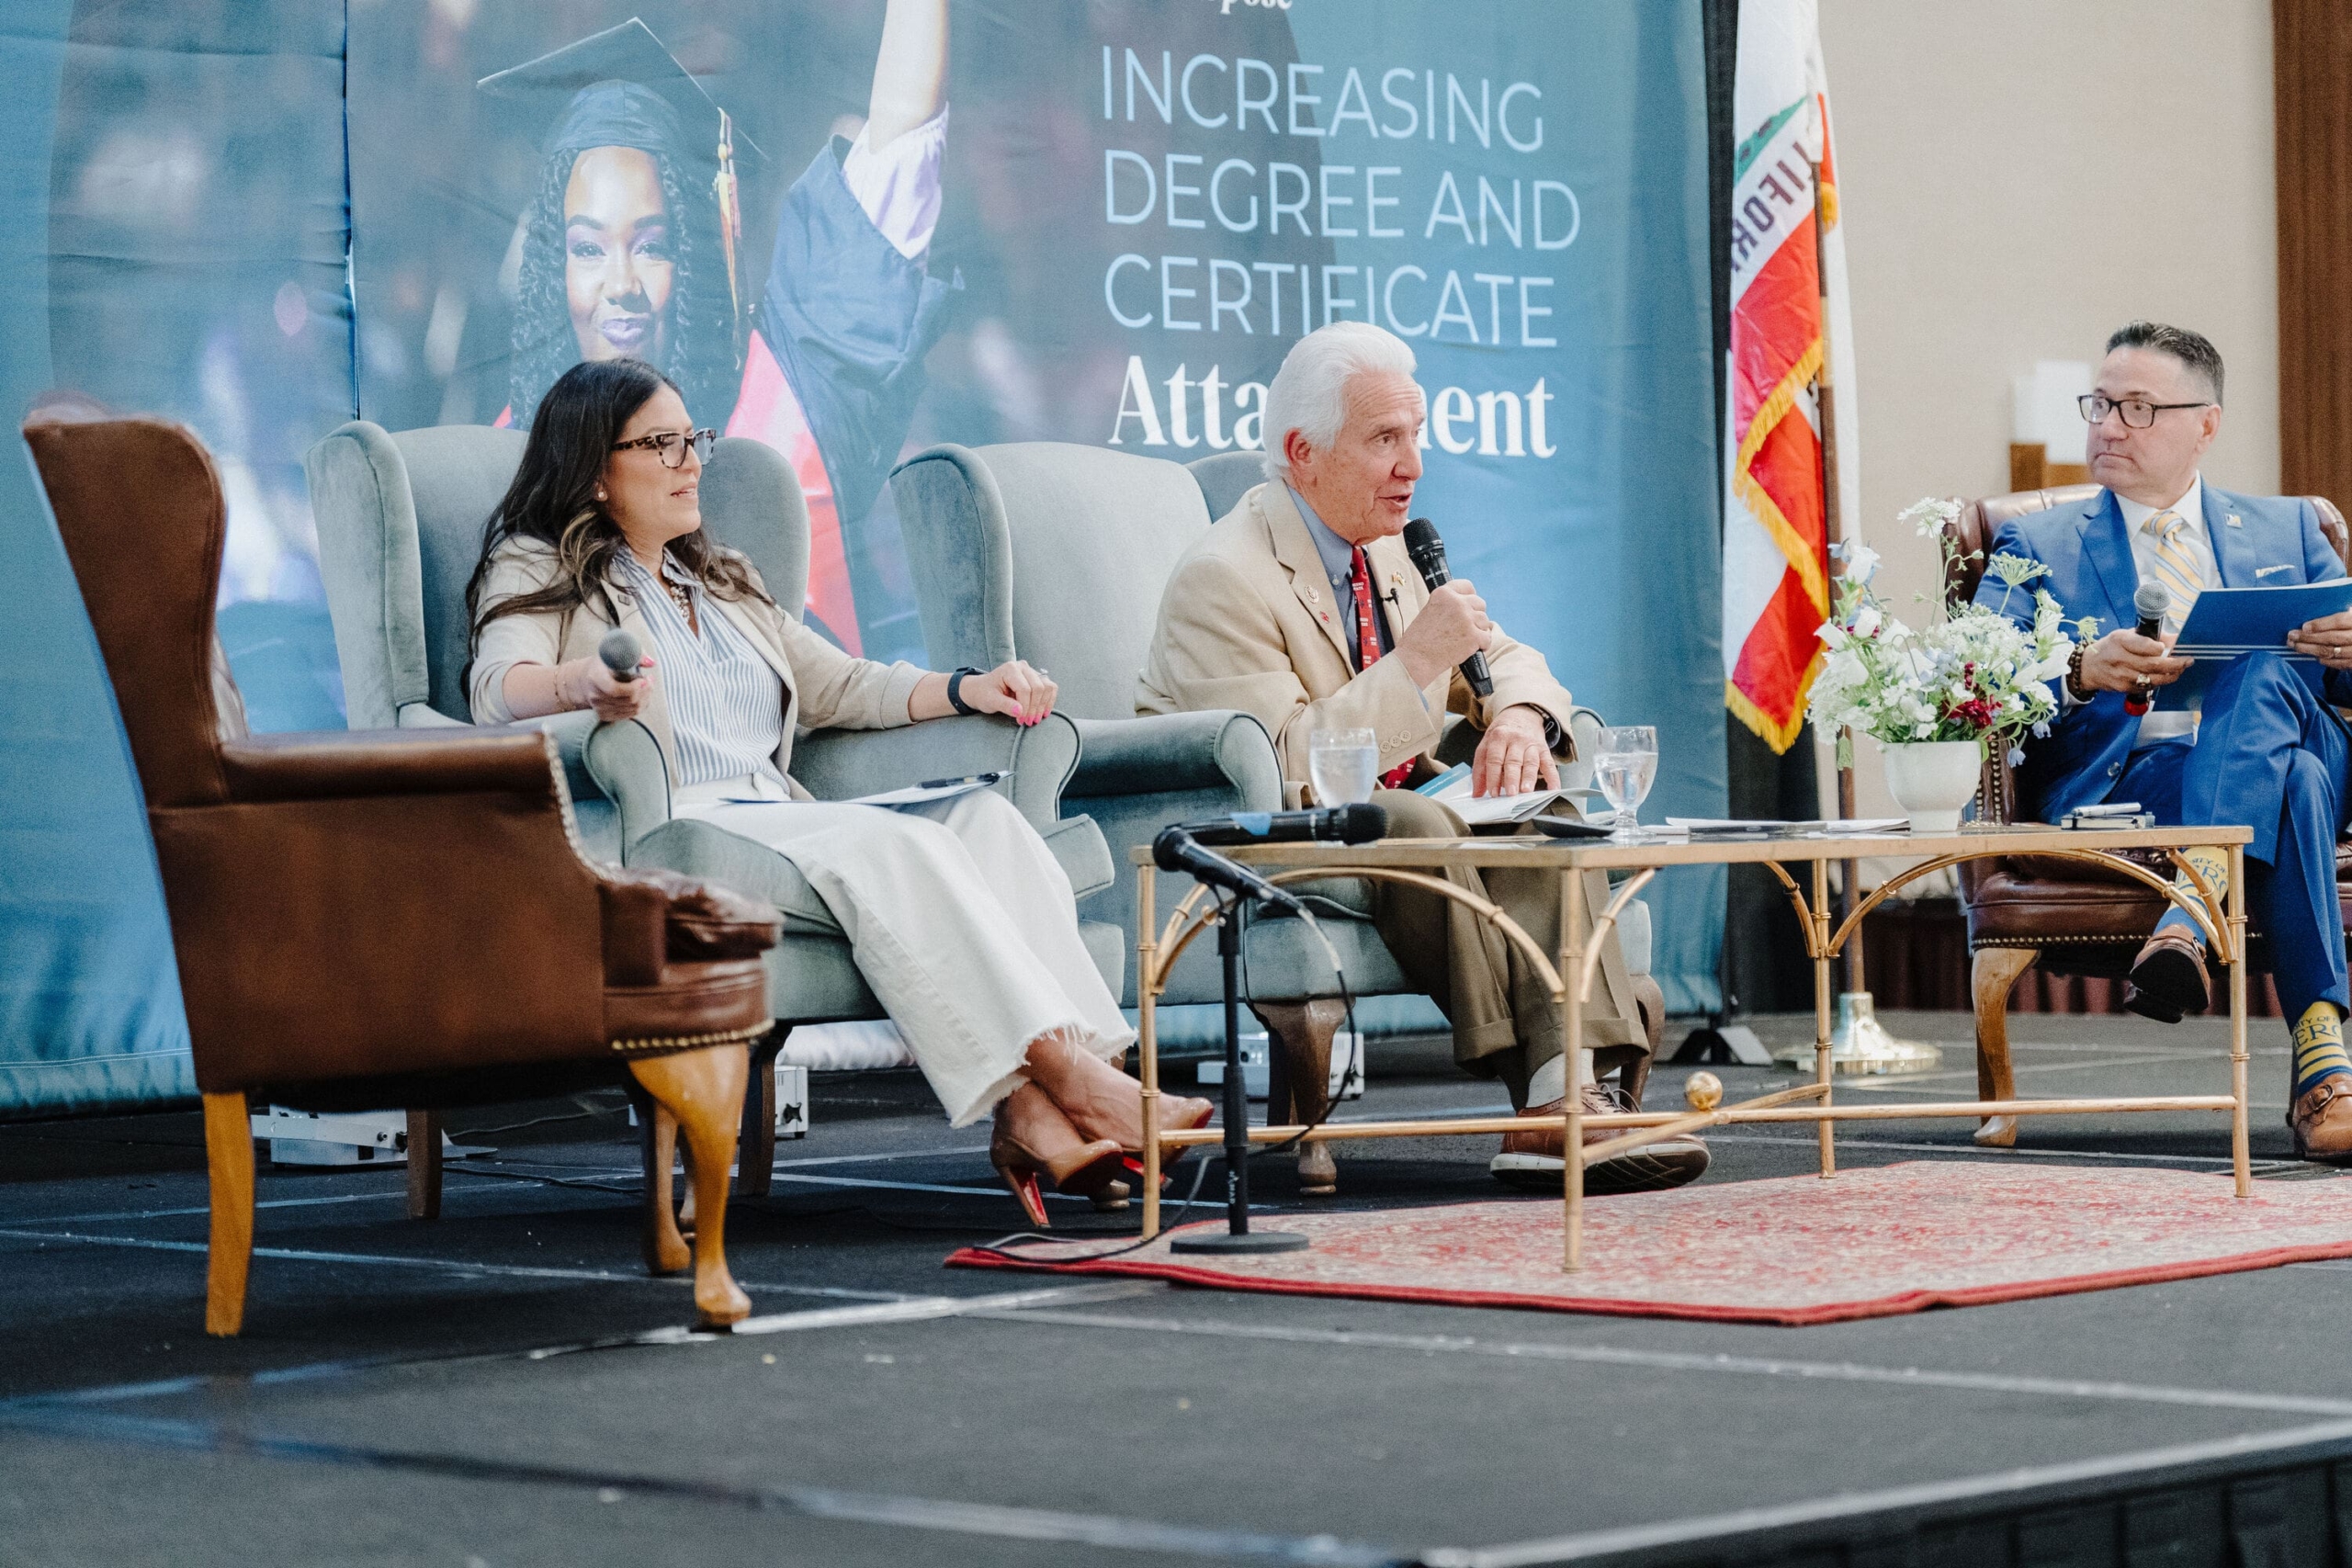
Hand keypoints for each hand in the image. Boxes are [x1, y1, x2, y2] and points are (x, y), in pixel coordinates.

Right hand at [558, 654, 654, 721]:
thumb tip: (651, 663)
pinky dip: (641, 705)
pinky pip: (630, 714)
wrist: (585, 680)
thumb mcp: (615, 652)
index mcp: (595, 678)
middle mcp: (596, 696)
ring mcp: (600, 708)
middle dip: (645, 690)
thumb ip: (634, 654)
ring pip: (633, 709)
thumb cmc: (603, 664)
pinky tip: (642, 695)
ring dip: (645, 697)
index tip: (644, 678)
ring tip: (647, 685)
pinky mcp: (606, 716)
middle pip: (628, 700)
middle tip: (650, 679)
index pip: (615, 690)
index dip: (634, 687)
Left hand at [956, 660, 1057, 725]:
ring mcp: (1031, 671)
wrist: (983, 690)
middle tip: (1028, 722)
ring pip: (1048, 687)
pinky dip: (1049, 701)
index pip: (1025, 689)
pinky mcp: (1037, 678)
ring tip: (1035, 719)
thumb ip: (1004, 705)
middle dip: (1034, 708)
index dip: (1025, 706)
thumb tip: (1020, 711)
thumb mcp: (990, 701)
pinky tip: (1043, 712)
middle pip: (1038, 687)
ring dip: (1044, 705)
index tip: (1021, 720)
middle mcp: (1023, 667)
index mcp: (1010, 669)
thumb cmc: (985, 694)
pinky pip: (1050, 688)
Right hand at [1396, 578, 1493, 688]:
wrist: (1416, 658)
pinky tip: (1471, 649)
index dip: (1470, 597)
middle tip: (1464, 628)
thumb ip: (1449, 605)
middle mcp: (1456, 602)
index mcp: (1444, 593)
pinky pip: (1487, 638)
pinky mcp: (1473, 636)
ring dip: (1478, 631)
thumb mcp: (1430, 610)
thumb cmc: (1420, 639)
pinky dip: (1482, 645)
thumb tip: (1469, 607)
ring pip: (1485, 621)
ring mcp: (1466, 618)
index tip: (1469, 606)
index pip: (1467, 586)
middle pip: (1480, 603)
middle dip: (1475, 616)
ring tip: (1463, 640)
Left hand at [1471, 705, 1558, 797]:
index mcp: (1498, 737)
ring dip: (1529, 777)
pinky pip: (1549, 763)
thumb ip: (1480, 769)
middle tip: (1510, 793)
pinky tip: (1553, 788)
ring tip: (1526, 791)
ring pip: (1531, 762)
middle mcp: (1516, 740)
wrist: (1521, 714)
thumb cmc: (1502, 734)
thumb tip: (1477, 793)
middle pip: (1513, 761)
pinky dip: (1553, 776)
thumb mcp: (1486, 745)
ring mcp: (1531, 744)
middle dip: (1512, 778)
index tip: (1493, 792)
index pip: (1495, 759)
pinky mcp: (1543, 749)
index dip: (1493, 777)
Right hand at [2076, 628, 2190, 692]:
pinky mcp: (2124, 688)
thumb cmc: (2110, 648)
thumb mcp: (2126, 635)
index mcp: (2120, 641)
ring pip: (2153, 678)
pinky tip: (2166, 676)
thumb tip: (2175, 639)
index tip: (2170, 645)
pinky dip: (2160, 681)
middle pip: (2153, 664)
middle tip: (2188, 660)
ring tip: (2181, 669)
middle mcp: (2119, 659)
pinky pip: (2148, 686)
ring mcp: (2121, 676)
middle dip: (2175, 663)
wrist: (2088, 668)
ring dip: (2171, 675)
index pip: (2145, 645)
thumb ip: (2149, 637)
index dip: (2160, 647)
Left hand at [2287, 609, 2351, 668]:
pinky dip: (2326, 660)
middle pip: (2332, 637)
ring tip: (2296, 646)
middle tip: (2291, 636)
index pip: (2340, 621)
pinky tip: (2316, 657)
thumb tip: (2320, 607)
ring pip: (2332, 651)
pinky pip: (2341, 664)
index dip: (2321, 624)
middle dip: (2309, 638)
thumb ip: (2346, 612)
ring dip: (2311, 650)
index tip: (2304, 626)